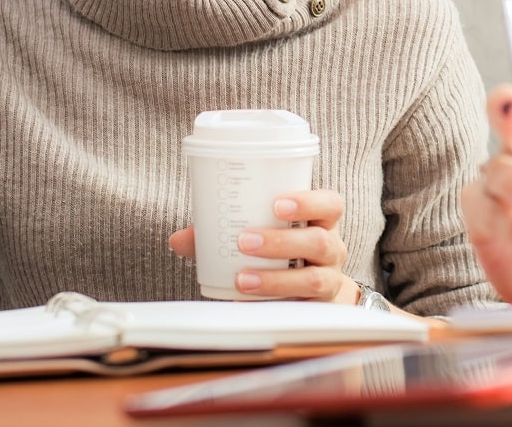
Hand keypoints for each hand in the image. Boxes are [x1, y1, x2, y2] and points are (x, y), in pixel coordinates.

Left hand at [169, 190, 356, 303]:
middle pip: (320, 241)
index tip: (277, 205)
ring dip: (276, 279)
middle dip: (282, 242)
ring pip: (314, 279)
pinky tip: (246, 303)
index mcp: (321, 222)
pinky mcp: (319, 309)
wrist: (313, 292)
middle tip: (245, 241)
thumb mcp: (264, 233)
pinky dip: (272, 305)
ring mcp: (329, 281)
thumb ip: (223, 233)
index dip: (309, 202)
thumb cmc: (283, 252)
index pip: (330, 205)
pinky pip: (302, 309)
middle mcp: (332, 250)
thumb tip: (179, 239)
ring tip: (242, 279)